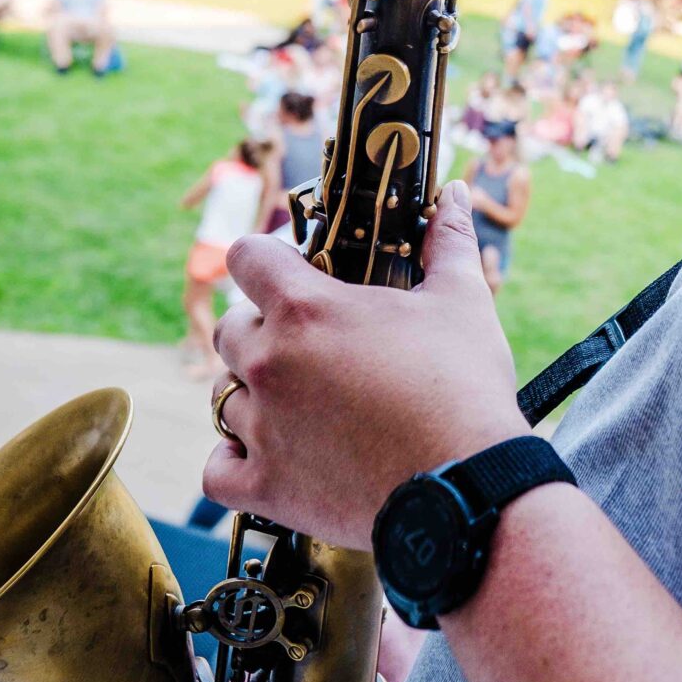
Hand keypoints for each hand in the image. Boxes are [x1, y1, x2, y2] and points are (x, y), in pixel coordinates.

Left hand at [202, 181, 526, 547]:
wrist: (465, 488)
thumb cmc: (464, 387)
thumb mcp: (463, 301)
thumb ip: (450, 240)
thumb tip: (456, 193)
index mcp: (307, 308)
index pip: (246, 256)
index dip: (265, 257)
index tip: (290, 269)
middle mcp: (270, 363)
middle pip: (229, 328)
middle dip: (261, 329)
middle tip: (309, 343)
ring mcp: (262, 428)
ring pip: (222, 396)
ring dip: (252, 394)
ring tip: (298, 402)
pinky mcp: (266, 486)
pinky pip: (216, 469)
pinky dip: (233, 461)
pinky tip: (265, 454)